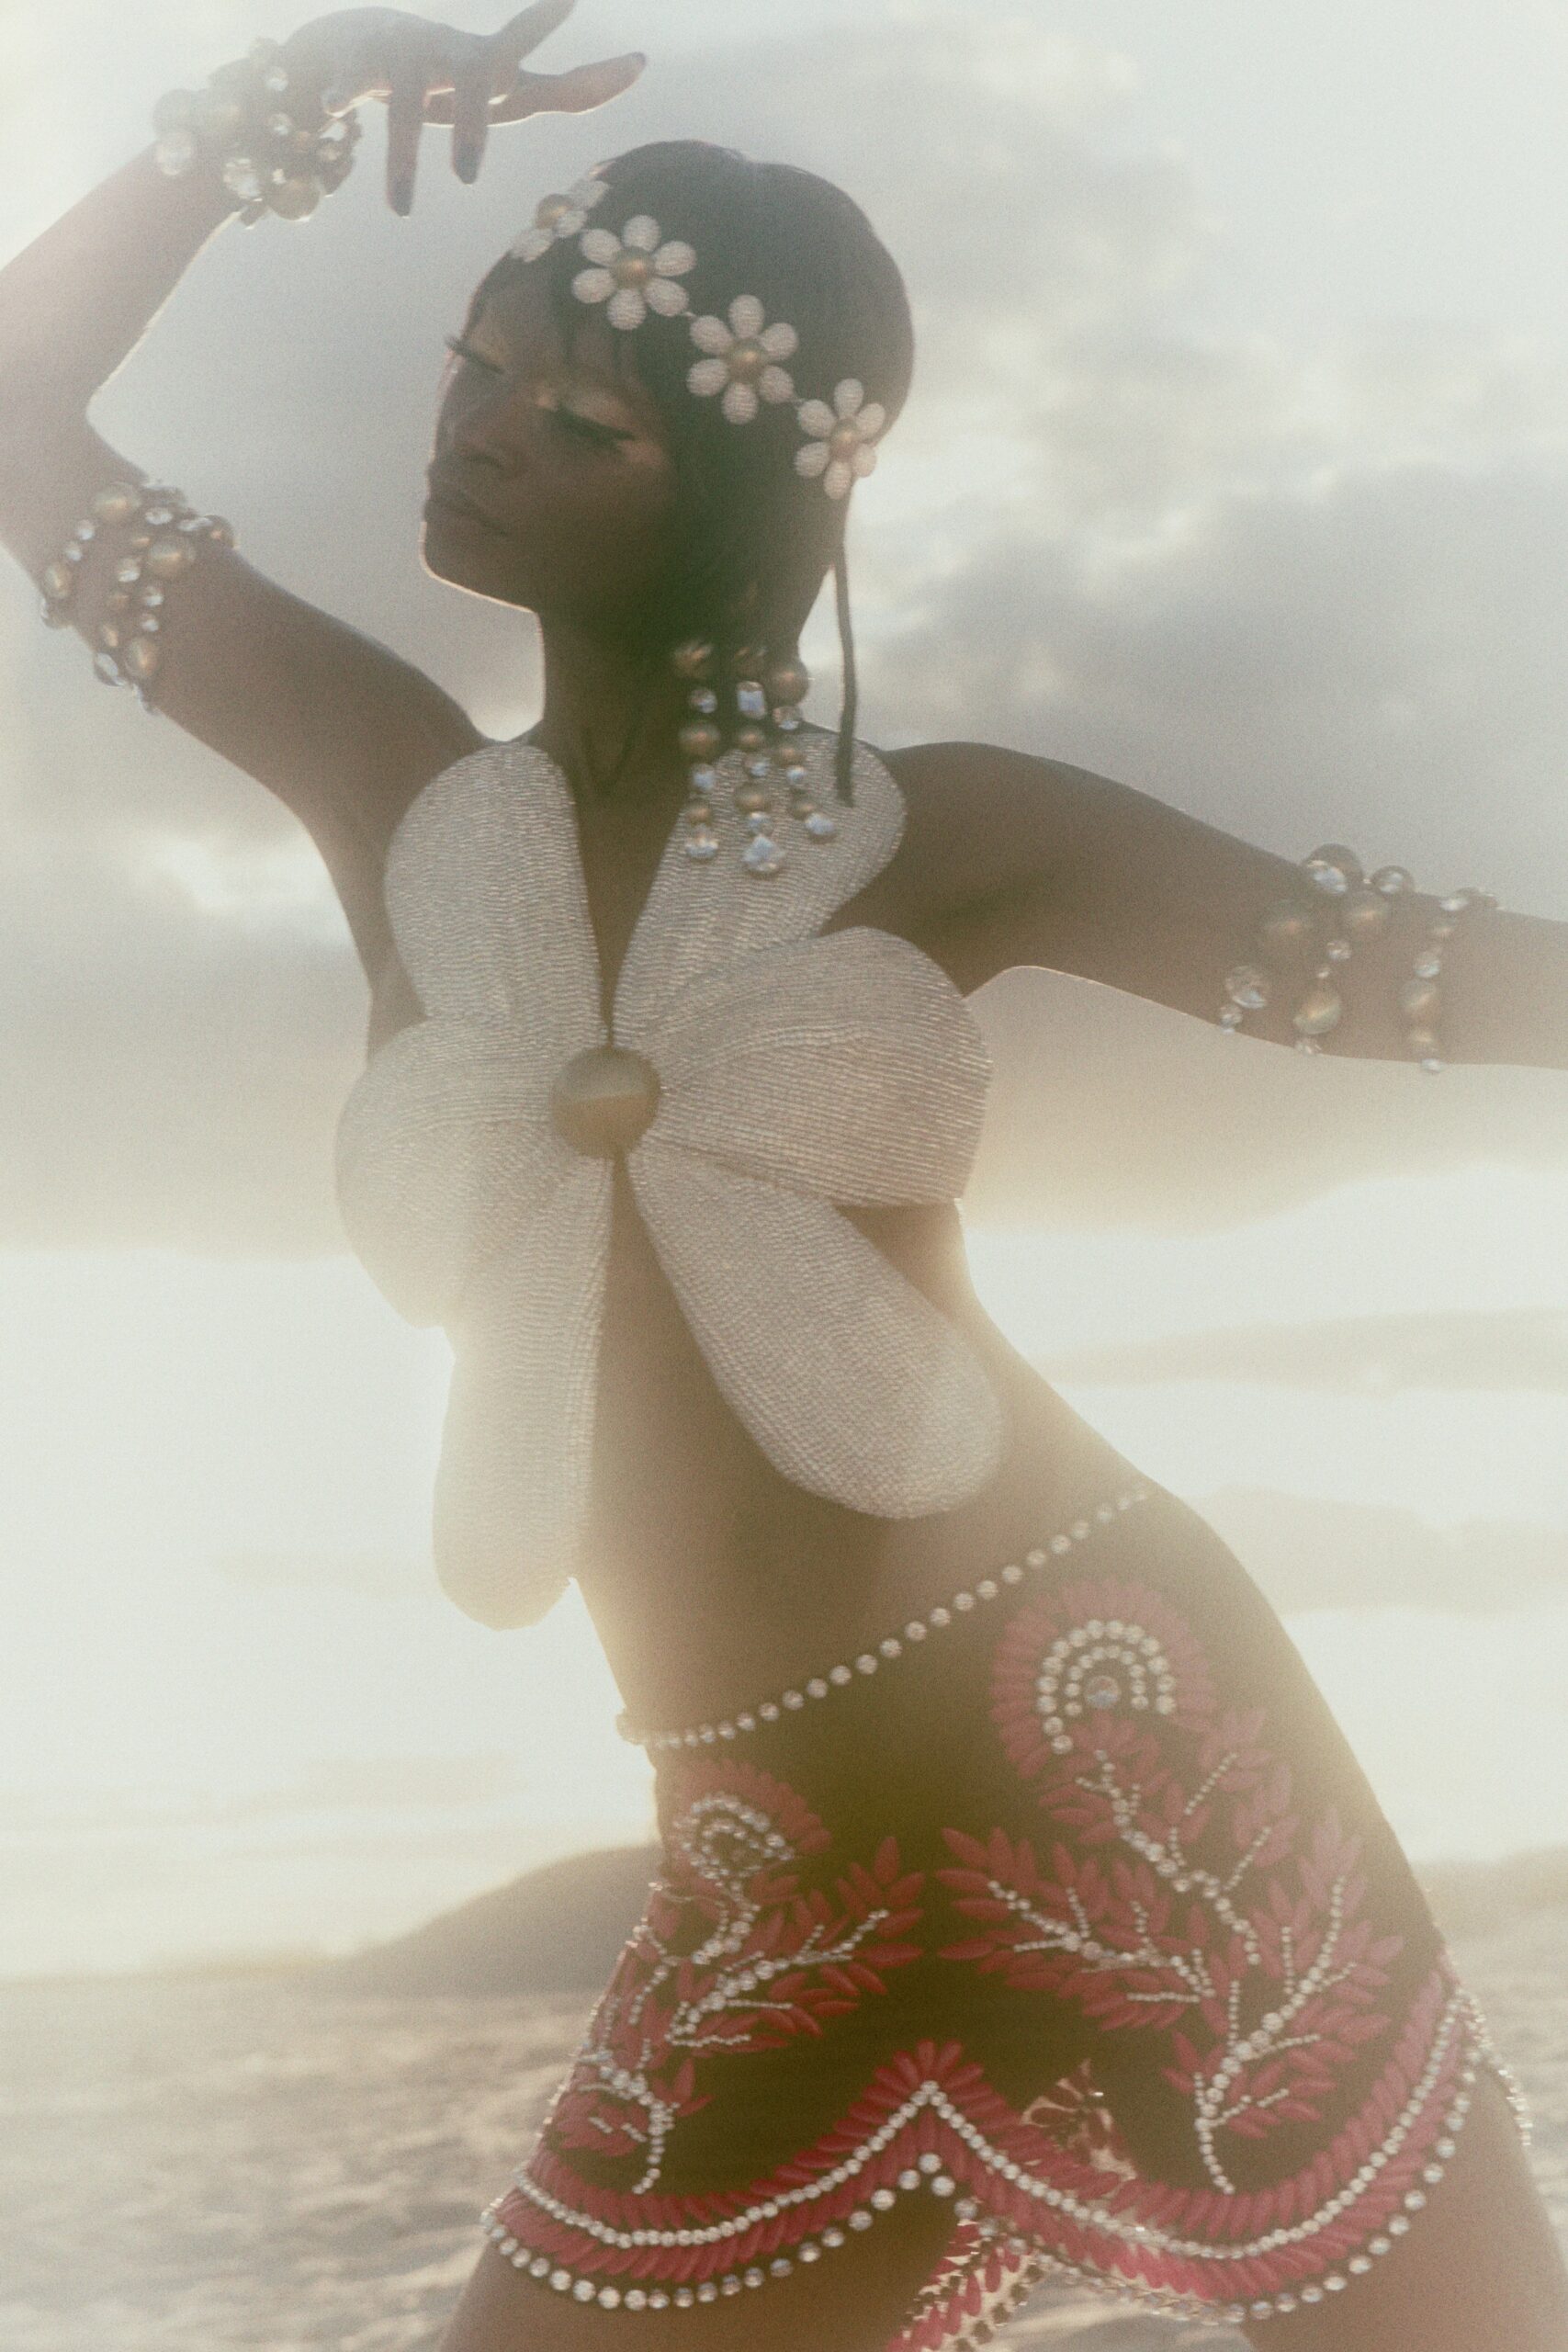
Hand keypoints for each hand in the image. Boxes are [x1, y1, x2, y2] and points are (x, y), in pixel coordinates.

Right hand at [280, 1, 644, 214]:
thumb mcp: (505, 86)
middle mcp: (452, 51)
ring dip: (404, 157)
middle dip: (473, 125)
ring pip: (405, 107)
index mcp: (490, 65)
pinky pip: (349, 81)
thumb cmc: (446, 72)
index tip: (638, 64)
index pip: (546, 78)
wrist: (356, 37)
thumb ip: (566, 87)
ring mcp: (404, 52)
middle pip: (476, 81)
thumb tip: (634, 68)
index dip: (585, 78)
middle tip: (468, 179)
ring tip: (403, 209)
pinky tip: (332, 109)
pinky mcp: (356, 57)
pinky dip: (340, 94)